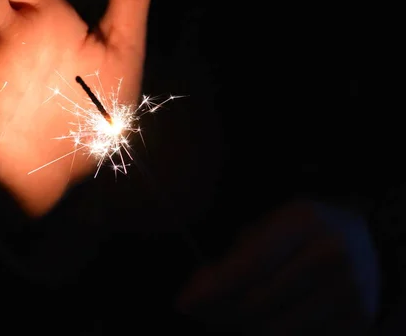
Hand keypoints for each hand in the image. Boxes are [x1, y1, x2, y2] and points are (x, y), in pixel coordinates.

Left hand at [176, 200, 379, 334]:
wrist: (362, 240)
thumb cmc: (301, 231)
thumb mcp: (267, 227)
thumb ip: (233, 257)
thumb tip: (197, 292)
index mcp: (304, 221)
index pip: (251, 265)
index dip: (213, 289)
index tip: (184, 302)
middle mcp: (332, 255)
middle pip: (257, 303)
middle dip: (219, 311)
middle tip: (203, 308)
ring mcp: (350, 291)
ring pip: (273, 330)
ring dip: (242, 326)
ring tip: (233, 312)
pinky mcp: (359, 321)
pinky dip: (272, 332)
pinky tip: (267, 316)